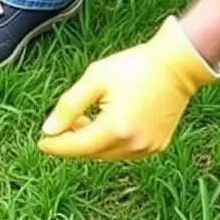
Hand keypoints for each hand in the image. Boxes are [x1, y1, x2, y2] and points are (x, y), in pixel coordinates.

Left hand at [39, 16, 219, 160]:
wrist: (178, 64)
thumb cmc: (135, 66)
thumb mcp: (95, 79)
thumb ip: (68, 106)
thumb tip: (48, 130)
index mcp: (116, 128)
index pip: (75, 147)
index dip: (55, 145)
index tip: (41, 141)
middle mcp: (132, 145)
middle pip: (90, 153)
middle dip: (72, 141)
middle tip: (65, 122)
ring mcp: (146, 148)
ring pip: (105, 155)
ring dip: (91, 143)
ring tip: (85, 119)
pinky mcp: (156, 146)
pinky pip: (122, 152)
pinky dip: (109, 143)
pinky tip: (107, 124)